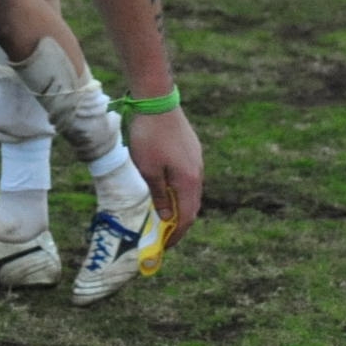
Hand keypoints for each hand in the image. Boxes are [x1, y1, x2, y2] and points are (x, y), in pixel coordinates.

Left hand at [128, 108, 203, 244]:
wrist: (157, 100)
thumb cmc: (149, 136)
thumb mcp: (148, 169)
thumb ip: (158, 195)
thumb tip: (167, 218)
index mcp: (189, 181)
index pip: (186, 217)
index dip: (176, 235)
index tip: (164, 246)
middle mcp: (198, 173)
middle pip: (192, 206)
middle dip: (179, 223)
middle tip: (163, 235)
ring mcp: (197, 159)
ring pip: (190, 191)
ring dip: (179, 206)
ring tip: (162, 215)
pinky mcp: (192, 149)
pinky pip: (188, 178)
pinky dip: (179, 190)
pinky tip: (166, 189)